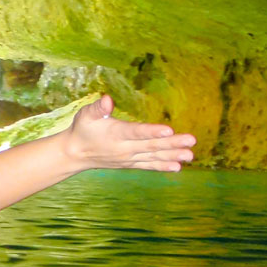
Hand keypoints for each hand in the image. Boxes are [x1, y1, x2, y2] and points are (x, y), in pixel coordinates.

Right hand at [64, 94, 195, 171]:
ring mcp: (128, 158)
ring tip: (190, 155)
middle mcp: (124, 149)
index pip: (136, 132)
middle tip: (191, 141)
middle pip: (151, 146)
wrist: (75, 154)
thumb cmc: (83, 129)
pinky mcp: (130, 163)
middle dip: (172, 144)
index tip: (168, 130)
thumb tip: (108, 99)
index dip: (152, 132)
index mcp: (115, 134)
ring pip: (153, 157)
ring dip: (173, 156)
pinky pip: (149, 166)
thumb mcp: (86, 115)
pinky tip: (178, 166)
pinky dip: (163, 166)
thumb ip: (98, 108)